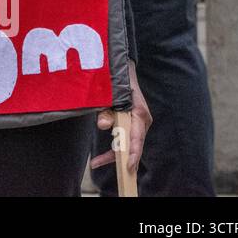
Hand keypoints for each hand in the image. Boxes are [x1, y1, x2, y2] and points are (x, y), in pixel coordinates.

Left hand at [91, 61, 150, 177]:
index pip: (137, 137)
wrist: (125, 72)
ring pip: (127, 144)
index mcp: (140, 113)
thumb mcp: (111, 94)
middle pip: (132, 145)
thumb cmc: (119, 82)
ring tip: (96, 162)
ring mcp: (137, 124)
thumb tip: (104, 126)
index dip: (133, 152)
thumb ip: (107, 110)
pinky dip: (113, 148)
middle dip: (119, 158)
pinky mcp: (131, 125)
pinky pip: (123, 140)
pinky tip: (101, 157)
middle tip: (101, 166)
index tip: (129, 165)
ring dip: (112, 154)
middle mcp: (142, 122)